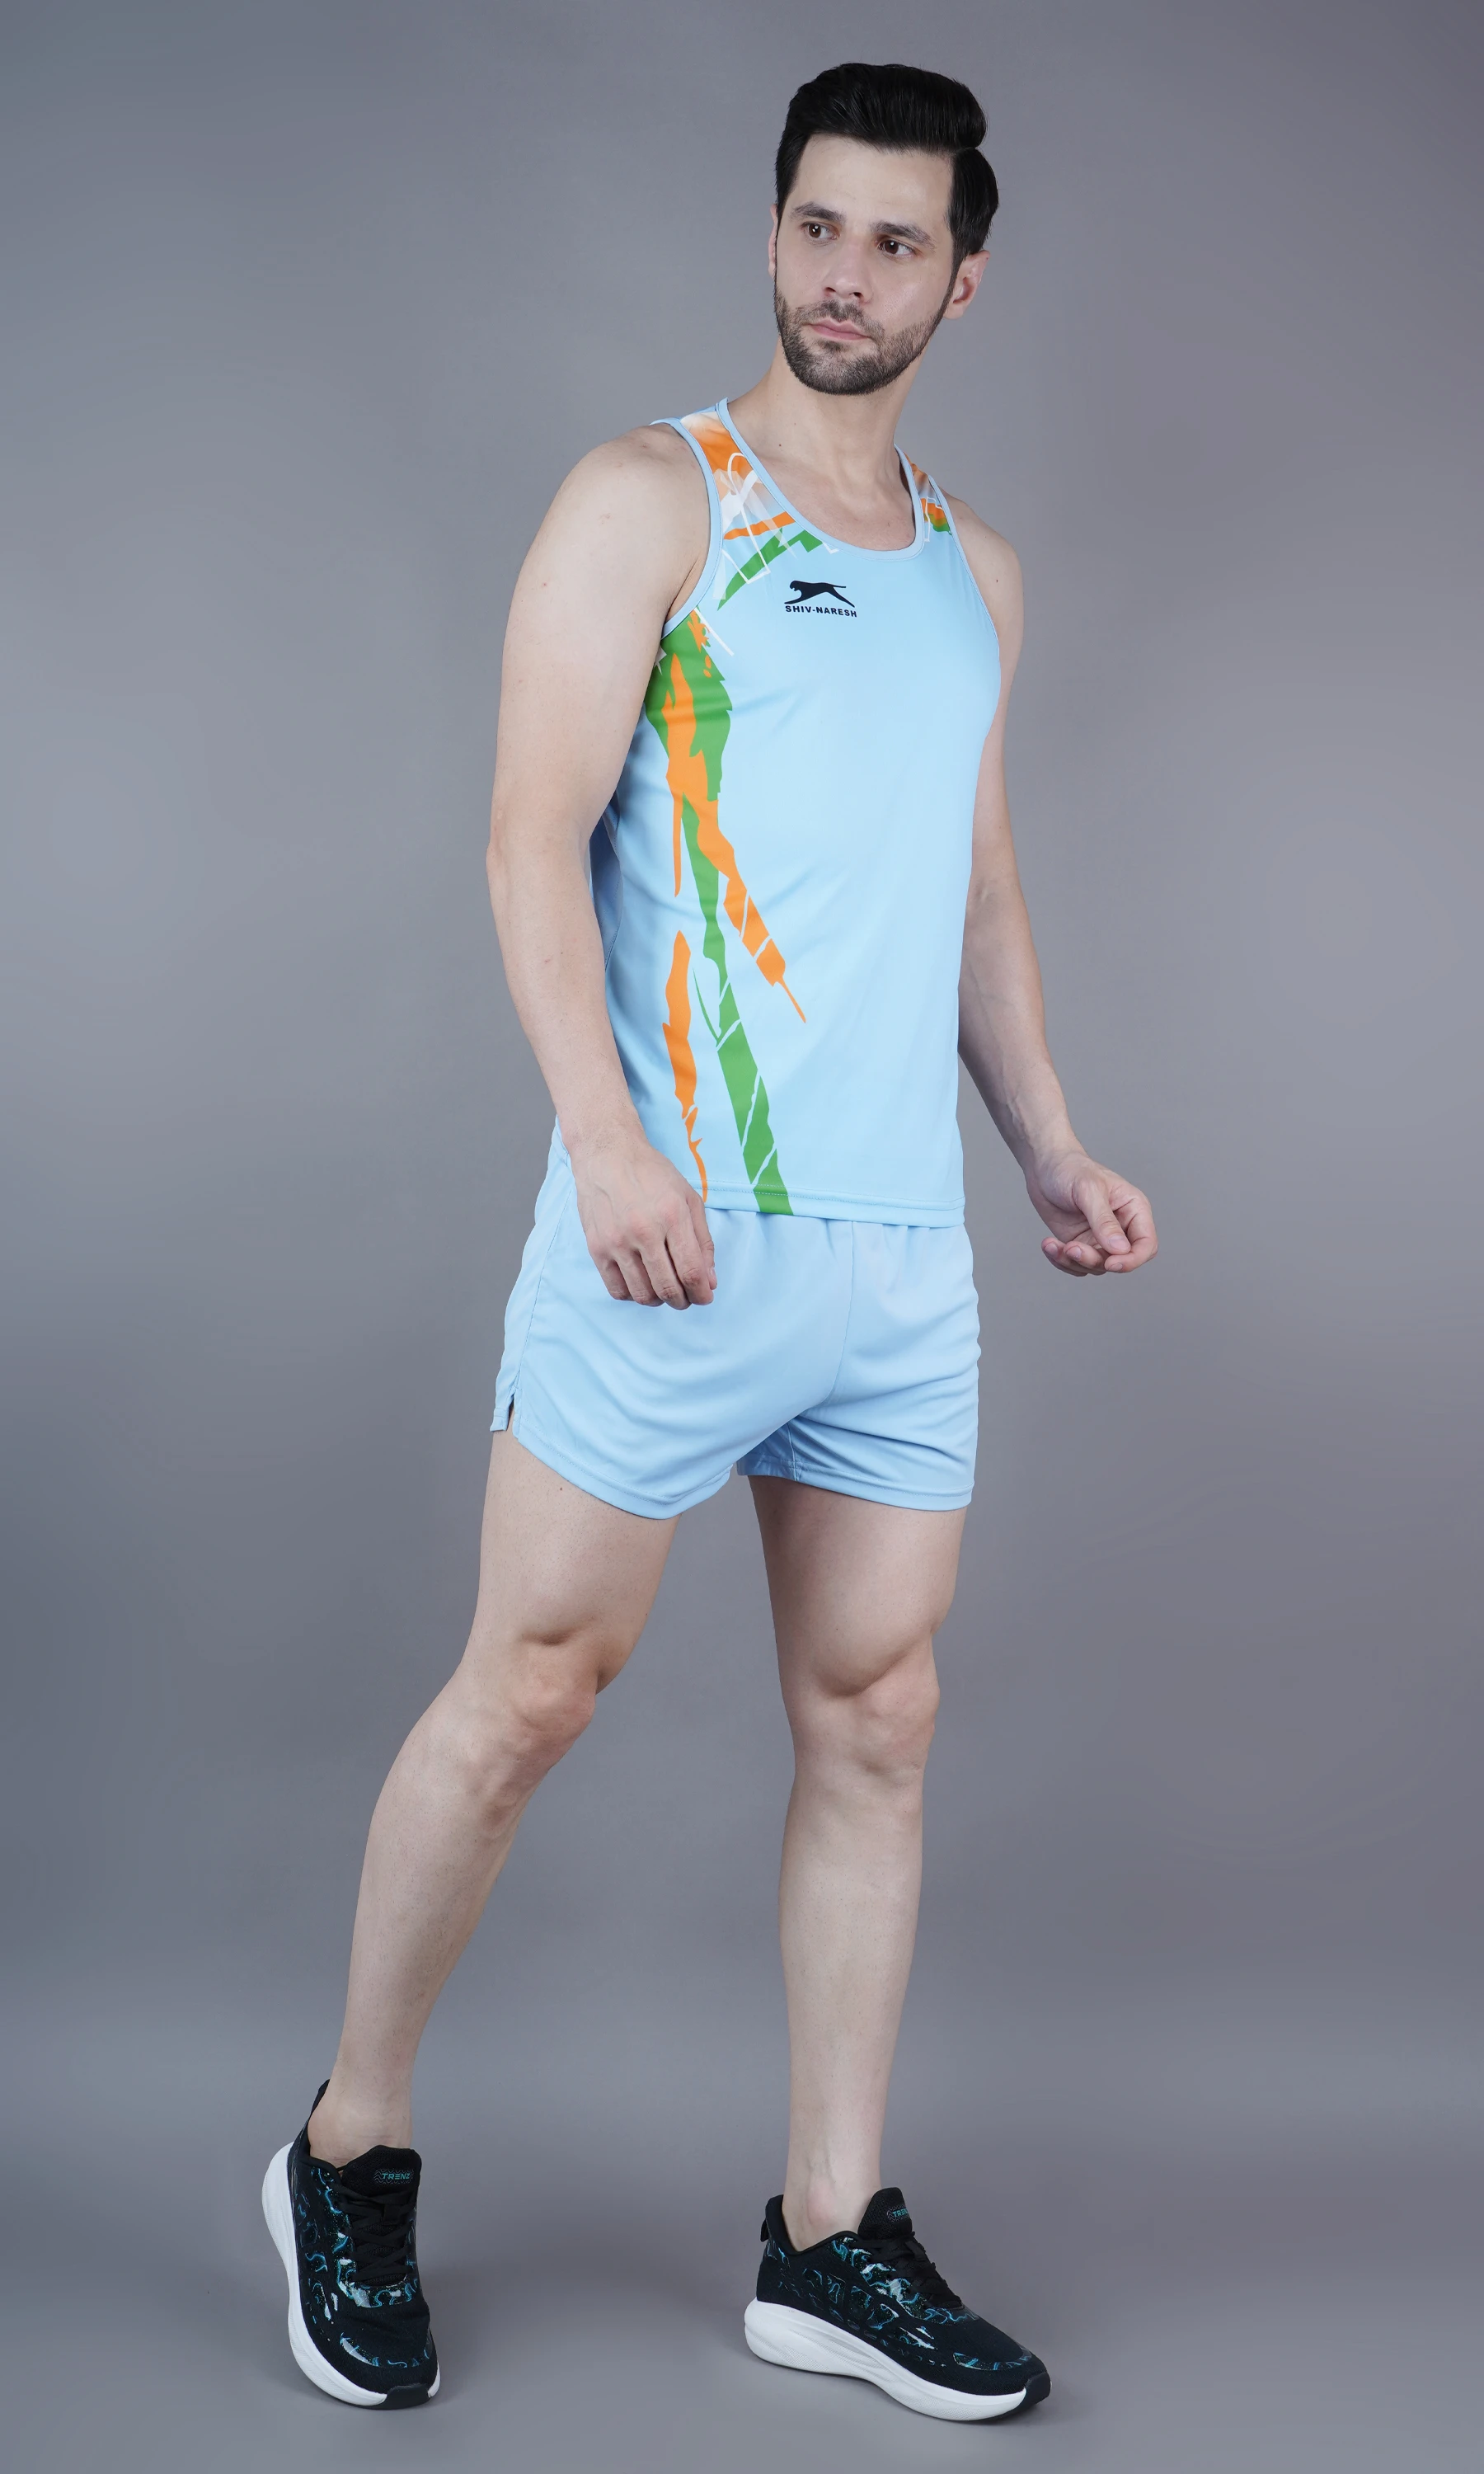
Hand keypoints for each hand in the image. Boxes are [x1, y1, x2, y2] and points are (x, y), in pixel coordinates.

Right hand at [568, 1125, 715, 1306]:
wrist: (607, 1154)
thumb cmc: (652, 1174)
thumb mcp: (688, 1198)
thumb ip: (702, 1241)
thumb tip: (710, 1281)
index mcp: (672, 1216)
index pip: (691, 1271)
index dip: (702, 1293)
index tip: (705, 1297)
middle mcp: (644, 1231)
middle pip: (668, 1288)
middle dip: (683, 1300)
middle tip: (686, 1297)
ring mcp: (617, 1242)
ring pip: (642, 1294)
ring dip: (659, 1300)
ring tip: (664, 1290)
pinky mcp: (596, 1248)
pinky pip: (616, 1289)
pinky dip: (633, 1295)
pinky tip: (641, 1284)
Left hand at [1026, 1147, 1157, 1277]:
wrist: (1044, 1167)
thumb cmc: (1070, 1168)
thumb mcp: (1088, 1190)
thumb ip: (1104, 1220)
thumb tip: (1120, 1249)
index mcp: (1133, 1209)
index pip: (1146, 1244)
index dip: (1133, 1259)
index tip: (1110, 1263)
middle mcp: (1121, 1226)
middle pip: (1121, 1260)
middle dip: (1095, 1260)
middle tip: (1071, 1248)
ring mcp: (1100, 1237)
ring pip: (1097, 1267)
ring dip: (1074, 1262)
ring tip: (1052, 1243)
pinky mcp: (1081, 1243)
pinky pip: (1077, 1266)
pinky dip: (1062, 1261)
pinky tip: (1049, 1245)